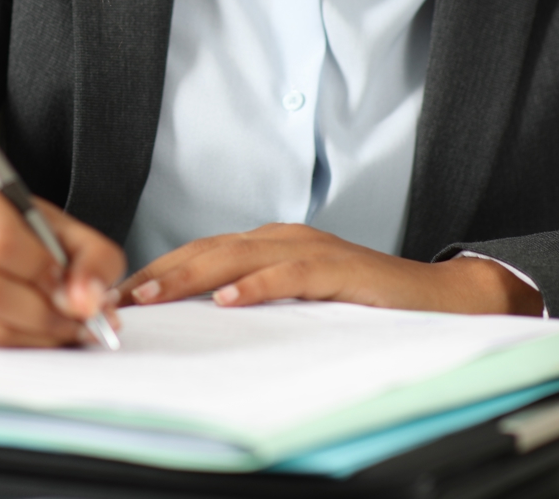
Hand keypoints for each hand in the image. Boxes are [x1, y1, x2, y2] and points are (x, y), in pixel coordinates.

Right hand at [0, 175, 126, 345]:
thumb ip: (92, 258)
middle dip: (43, 313)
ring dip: (33, 335)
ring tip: (63, 327)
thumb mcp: (63, 228)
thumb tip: (89, 302)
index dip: (43, 272)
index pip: (1, 243)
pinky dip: (16, 345)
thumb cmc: (19, 230)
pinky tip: (37, 334)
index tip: (69, 285)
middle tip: (75, 318)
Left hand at [116, 223, 542, 315]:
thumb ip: (257, 299)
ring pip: (238, 257)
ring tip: (154, 294)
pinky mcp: (340, 268)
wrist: (438, 297)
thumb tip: (201, 321)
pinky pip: (292, 274)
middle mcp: (284, 238)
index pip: (201, 253)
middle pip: (209, 250)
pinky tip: (230, 299)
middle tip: (120, 295)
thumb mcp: (299, 300)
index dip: (160, 270)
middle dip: (161, 272)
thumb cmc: (366, 301)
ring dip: (192, 275)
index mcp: (270, 244)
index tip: (120, 294)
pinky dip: (258, 285)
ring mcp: (312, 249)